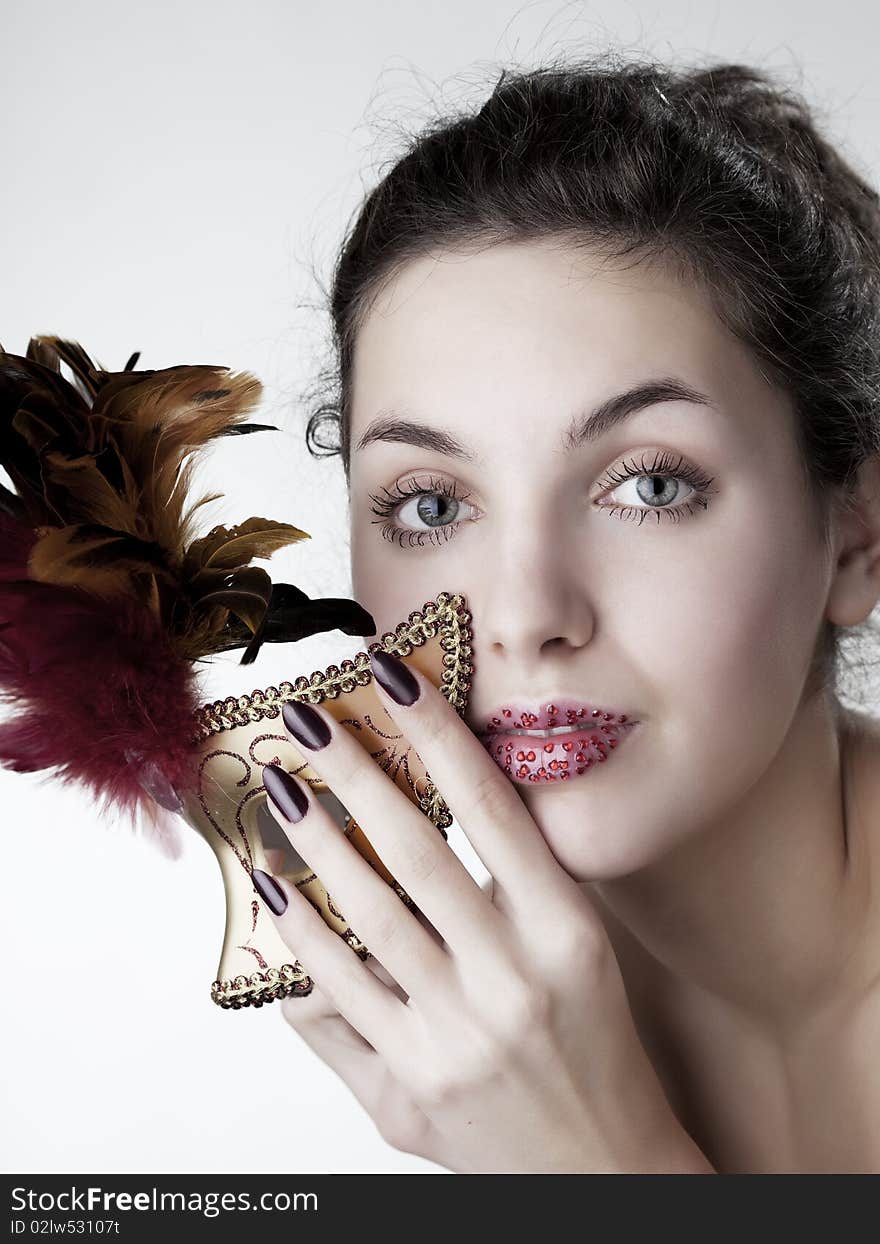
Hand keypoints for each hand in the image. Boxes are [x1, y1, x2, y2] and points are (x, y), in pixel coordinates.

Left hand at [256, 651, 714, 1173]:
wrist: (602, 1173)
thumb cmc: (592, 1050)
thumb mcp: (581, 953)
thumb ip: (519, 885)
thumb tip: (432, 806)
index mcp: (565, 933)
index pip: (494, 809)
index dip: (439, 734)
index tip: (393, 677)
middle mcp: (512, 979)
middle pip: (416, 852)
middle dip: (354, 773)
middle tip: (310, 720)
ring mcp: (455, 1036)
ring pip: (365, 916)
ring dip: (313, 841)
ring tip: (282, 788)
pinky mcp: (407, 1089)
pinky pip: (336, 996)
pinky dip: (300, 938)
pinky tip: (276, 891)